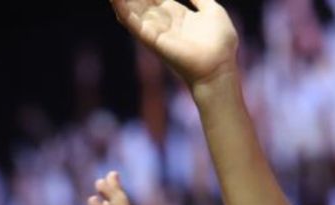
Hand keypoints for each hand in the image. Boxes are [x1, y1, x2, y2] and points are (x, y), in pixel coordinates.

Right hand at [109, 0, 237, 89]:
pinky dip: (123, 11)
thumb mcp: (212, 11)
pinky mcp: (153, 41)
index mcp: (177, 16)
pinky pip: (134, 25)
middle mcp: (164, 24)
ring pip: (133, 12)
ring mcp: (157, 33)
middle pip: (142, 3)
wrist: (219, 67)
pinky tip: (114, 0)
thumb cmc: (220, 44)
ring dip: (121, 1)